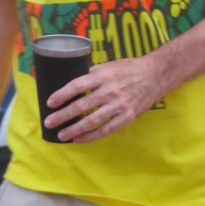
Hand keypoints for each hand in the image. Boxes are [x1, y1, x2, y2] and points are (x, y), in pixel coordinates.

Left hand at [44, 55, 161, 142]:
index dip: (62, 94)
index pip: (77, 85)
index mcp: (103, 76)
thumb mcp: (109, 65)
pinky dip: (91, 136)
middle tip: (49, 122)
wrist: (155, 75)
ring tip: (61, 135)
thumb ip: (92, 74)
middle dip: (63, 115)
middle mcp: (109, 91)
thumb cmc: (129, 68)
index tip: (50, 102)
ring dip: (74, 129)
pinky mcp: (126, 117)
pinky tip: (79, 140)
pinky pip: (106, 130)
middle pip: (81, 106)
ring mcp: (118, 105)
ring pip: (92, 121)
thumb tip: (73, 83)